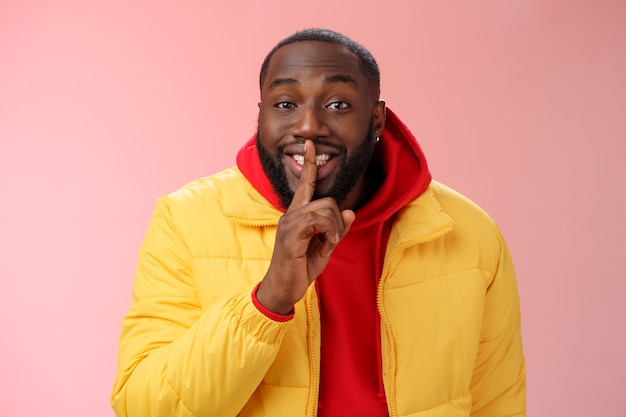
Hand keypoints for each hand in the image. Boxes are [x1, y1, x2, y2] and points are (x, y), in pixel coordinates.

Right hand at [256, 140, 355, 313]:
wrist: (282, 290)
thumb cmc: (299, 269)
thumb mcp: (324, 248)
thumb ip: (336, 230)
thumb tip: (350, 211)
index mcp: (298, 215)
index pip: (305, 185)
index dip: (309, 164)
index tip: (311, 145)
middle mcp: (291, 215)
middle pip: (327, 200)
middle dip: (337, 219)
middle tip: (333, 239)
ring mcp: (289, 223)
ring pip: (325, 209)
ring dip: (334, 228)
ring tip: (328, 243)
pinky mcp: (291, 234)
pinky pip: (317, 221)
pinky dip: (329, 232)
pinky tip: (325, 244)